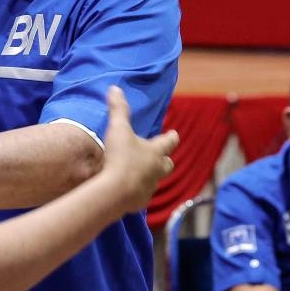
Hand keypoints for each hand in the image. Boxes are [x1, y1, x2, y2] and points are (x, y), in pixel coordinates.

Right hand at [100, 86, 177, 212]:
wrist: (115, 191)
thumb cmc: (120, 157)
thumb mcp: (118, 129)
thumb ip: (118, 110)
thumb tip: (115, 88)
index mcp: (156, 152)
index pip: (169, 142)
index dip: (171, 137)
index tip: (174, 133)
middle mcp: (157, 170)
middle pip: (167, 164)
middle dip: (164, 160)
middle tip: (159, 156)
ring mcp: (149, 187)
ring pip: (155, 180)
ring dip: (150, 175)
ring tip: (138, 172)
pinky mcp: (139, 202)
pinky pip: (141, 194)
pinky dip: (137, 190)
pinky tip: (127, 189)